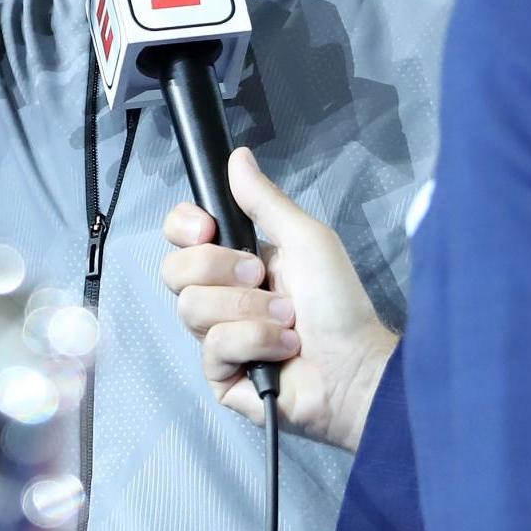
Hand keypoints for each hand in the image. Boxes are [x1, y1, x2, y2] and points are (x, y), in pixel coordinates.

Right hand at [160, 147, 398, 450]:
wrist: (357, 364)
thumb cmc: (338, 301)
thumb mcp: (306, 239)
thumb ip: (266, 200)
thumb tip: (237, 155)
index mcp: (233, 260)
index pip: (178, 236)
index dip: (183, 228)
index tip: (209, 229)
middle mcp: (218, 297)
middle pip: (174, 270)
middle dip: (221, 269)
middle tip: (264, 278)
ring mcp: (215, 337)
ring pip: (192, 307)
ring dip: (250, 310)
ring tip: (288, 322)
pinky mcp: (219, 375)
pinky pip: (214, 346)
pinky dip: (256, 342)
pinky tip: (284, 350)